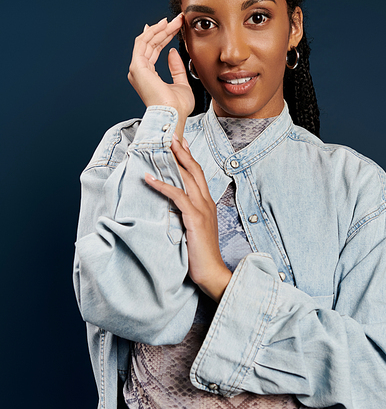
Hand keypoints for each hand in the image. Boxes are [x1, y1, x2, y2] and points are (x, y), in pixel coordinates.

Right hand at [128, 15, 194, 130]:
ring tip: (173, 20)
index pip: (154, 52)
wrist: (173, 114)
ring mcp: (137, 69)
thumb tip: (173, 52)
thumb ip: (176, 68)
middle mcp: (139, 72)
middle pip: (151, 45)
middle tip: (177, 20)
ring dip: (160, 29)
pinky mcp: (138, 66)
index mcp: (147, 77)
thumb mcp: (181, 83)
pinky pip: (143, 43)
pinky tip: (163, 25)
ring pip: (146, 41)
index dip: (164, 38)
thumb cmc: (177, 107)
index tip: (174, 27)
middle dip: (164, 30)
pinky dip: (153, 32)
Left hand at [145, 135, 231, 302]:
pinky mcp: (195, 219)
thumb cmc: (201, 255)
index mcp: (208, 205)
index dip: (189, 158)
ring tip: (161, 148)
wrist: (212, 272)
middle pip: (194, 170)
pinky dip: (163, 185)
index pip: (198, 176)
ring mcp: (202, 210)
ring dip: (173, 161)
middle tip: (171, 136)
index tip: (180, 143)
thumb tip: (171, 208)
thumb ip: (186, 216)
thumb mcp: (194, 230)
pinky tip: (150, 179)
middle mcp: (207, 203)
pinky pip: (178, 196)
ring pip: (188, 178)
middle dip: (182, 152)